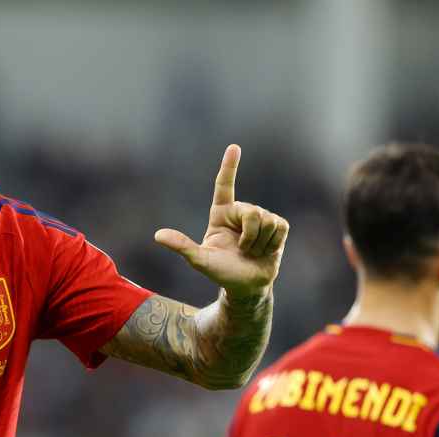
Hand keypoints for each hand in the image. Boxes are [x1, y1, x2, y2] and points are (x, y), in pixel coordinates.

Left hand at [155, 145, 287, 296]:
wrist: (246, 286)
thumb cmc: (221, 272)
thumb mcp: (199, 260)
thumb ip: (182, 246)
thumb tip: (158, 235)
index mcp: (220, 215)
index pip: (224, 186)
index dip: (229, 167)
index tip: (234, 147)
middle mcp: (240, 213)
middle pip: (251, 211)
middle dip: (248, 235)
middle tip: (243, 250)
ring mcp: (260, 218)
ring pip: (266, 219)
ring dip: (260, 242)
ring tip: (253, 251)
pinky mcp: (278, 227)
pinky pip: (280, 226)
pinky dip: (273, 242)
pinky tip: (266, 250)